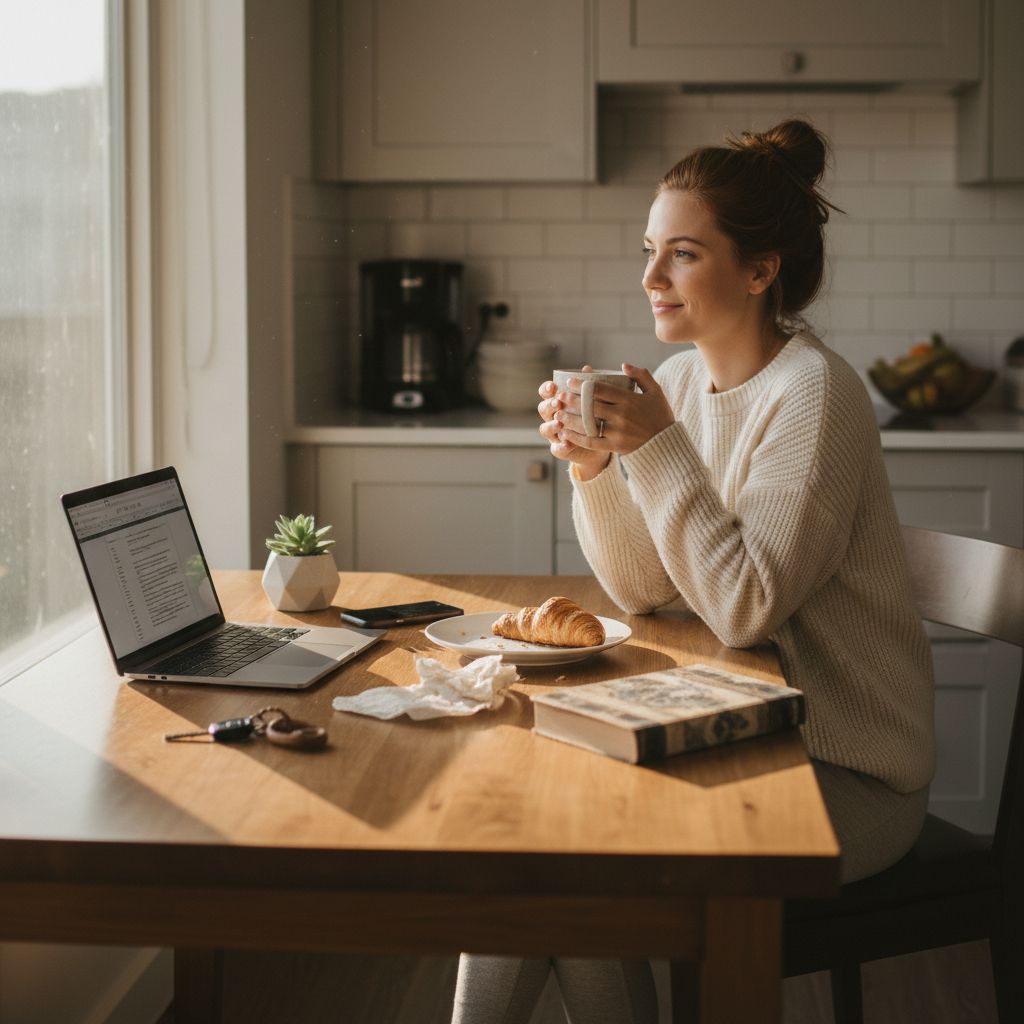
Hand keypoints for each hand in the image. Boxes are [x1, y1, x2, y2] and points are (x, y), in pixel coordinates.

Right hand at [537, 365, 611, 478]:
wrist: (601, 442)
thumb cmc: (595, 416)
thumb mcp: (593, 401)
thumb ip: (587, 387)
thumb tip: (587, 369)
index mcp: (558, 402)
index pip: (546, 392)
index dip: (546, 389)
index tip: (553, 386)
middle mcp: (552, 417)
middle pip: (542, 409)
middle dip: (549, 405)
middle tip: (558, 404)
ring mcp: (554, 434)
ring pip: (544, 429)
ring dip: (551, 425)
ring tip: (560, 424)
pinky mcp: (560, 449)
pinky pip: (556, 449)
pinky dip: (561, 447)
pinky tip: (568, 444)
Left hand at [538, 364, 675, 479]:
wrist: (667, 444)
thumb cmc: (660, 416)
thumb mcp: (655, 392)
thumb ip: (641, 376)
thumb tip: (623, 364)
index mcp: (630, 400)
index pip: (600, 390)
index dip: (582, 385)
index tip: (570, 382)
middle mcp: (622, 415)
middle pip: (590, 406)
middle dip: (572, 400)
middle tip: (559, 396)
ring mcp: (617, 432)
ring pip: (588, 424)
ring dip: (570, 419)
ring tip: (557, 414)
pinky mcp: (614, 446)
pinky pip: (591, 442)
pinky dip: (576, 437)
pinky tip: (565, 433)